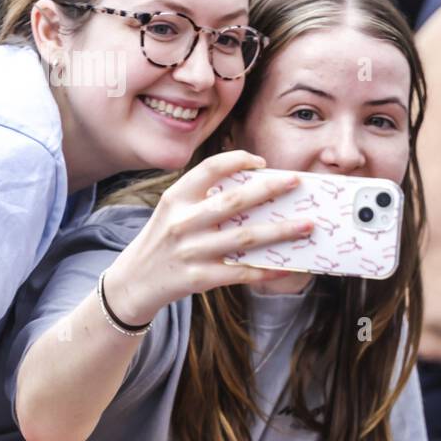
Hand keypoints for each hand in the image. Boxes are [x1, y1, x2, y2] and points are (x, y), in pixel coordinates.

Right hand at [103, 150, 312, 323]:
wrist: (134, 281)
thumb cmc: (164, 239)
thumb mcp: (173, 211)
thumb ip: (204, 198)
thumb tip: (257, 189)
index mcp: (176, 198)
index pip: (210, 168)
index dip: (238, 160)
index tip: (262, 162)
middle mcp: (182, 222)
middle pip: (234, 201)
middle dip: (270, 189)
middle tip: (298, 181)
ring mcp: (191, 251)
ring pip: (245, 238)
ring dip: (280, 231)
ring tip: (307, 225)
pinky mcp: (199, 278)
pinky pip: (241, 272)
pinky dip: (268, 269)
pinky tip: (289, 266)